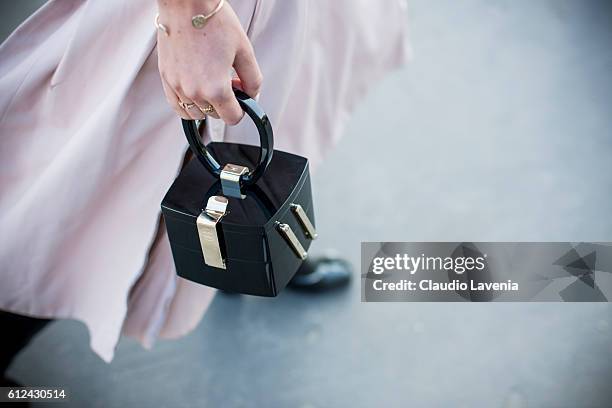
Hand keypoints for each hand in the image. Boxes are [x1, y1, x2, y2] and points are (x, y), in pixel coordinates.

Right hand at [156, 0, 262, 123]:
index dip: (241, 109)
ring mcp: (178, 87)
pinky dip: (188, 104)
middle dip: (225, 103)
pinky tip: (196, 90)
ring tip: (210, 82)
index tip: (241, 98)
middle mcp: (195, 92)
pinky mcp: (166, 79)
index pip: (232, 118)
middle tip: (228, 81)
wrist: (187, 4)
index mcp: (216, 88)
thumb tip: (252, 96)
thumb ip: (253, 80)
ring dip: (206, 104)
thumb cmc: (214, 22)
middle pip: (215, 115)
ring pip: (196, 113)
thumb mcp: (245, 51)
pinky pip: (177, 106)